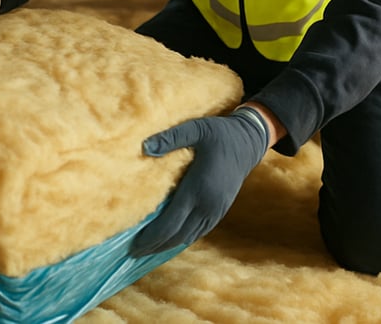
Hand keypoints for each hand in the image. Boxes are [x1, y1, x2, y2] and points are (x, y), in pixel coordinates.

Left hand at [131, 107, 268, 255]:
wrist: (248, 141)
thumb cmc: (219, 133)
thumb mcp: (196, 129)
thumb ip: (170, 138)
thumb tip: (145, 147)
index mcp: (198, 188)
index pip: (170, 223)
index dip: (151, 237)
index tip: (132, 244)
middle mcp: (208, 205)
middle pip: (177, 236)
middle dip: (154, 246)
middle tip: (133, 252)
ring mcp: (216, 210)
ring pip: (188, 237)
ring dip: (167, 246)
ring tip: (147, 249)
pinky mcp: (221, 211)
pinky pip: (199, 232)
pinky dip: (182, 239)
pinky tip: (170, 239)